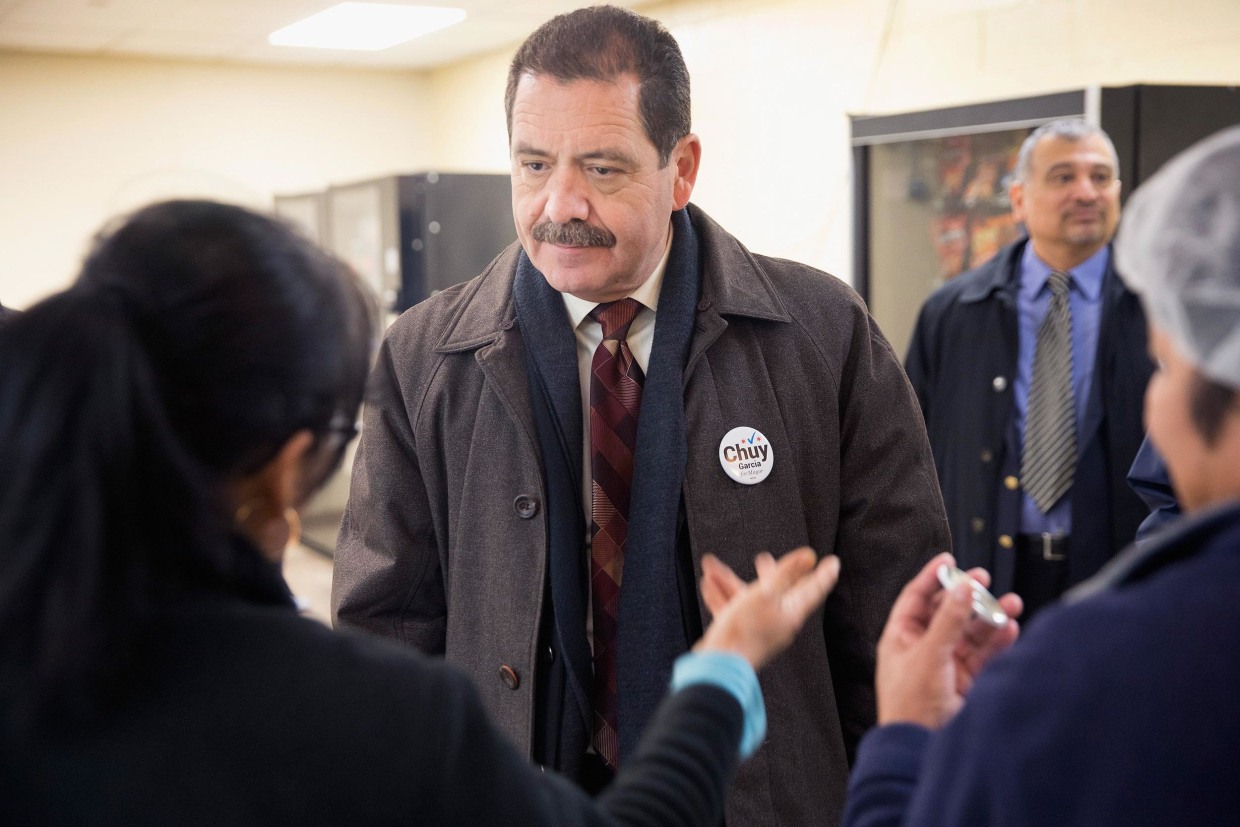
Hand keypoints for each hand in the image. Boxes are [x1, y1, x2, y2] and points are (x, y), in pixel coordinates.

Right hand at [695, 547, 839, 670]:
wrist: (718, 664)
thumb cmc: (744, 630)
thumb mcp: (766, 593)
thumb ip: (787, 573)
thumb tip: (809, 556)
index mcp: (791, 612)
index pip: (813, 589)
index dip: (823, 574)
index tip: (833, 562)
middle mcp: (777, 621)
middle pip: (777, 591)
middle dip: (768, 572)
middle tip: (763, 558)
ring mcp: (758, 629)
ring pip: (746, 598)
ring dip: (729, 581)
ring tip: (713, 565)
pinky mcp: (740, 634)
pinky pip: (731, 610)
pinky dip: (721, 596)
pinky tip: (708, 585)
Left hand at [876, 552, 1021, 728]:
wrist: (919, 744)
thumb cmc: (909, 704)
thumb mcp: (928, 654)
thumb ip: (948, 620)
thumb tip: (962, 588)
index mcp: (901, 636)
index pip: (916, 597)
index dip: (932, 577)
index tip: (949, 559)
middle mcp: (922, 646)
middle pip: (948, 612)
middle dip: (968, 596)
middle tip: (985, 579)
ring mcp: (945, 663)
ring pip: (971, 632)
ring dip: (990, 618)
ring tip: (1010, 604)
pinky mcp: (965, 680)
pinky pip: (983, 654)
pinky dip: (997, 642)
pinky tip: (1010, 629)